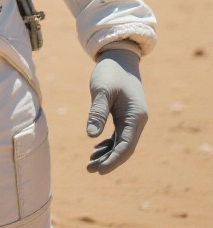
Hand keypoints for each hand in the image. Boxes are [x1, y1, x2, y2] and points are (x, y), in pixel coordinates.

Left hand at [86, 47, 147, 173]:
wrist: (119, 56)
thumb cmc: (110, 71)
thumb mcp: (102, 90)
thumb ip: (97, 112)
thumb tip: (90, 136)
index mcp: (135, 116)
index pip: (126, 145)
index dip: (114, 160)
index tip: (100, 170)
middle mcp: (137, 120)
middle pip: (125, 148)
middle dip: (109, 160)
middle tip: (90, 170)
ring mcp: (132, 118)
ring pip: (121, 143)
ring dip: (108, 153)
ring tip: (90, 164)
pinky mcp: (125, 115)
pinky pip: (119, 135)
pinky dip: (108, 143)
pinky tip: (96, 149)